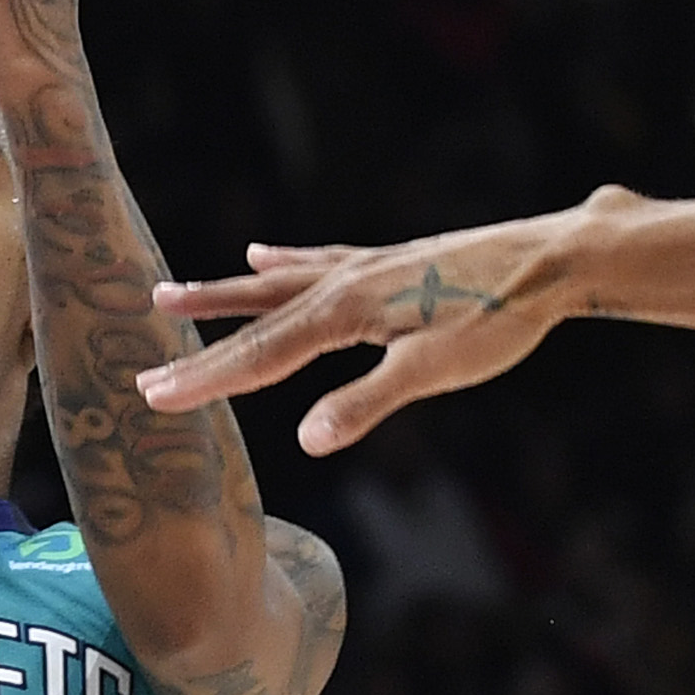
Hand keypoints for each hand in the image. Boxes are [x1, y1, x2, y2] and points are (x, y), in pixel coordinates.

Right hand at [138, 193, 629, 451]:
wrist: (552, 258)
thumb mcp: (435, 371)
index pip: (262, 356)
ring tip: (169, 293)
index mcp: (346, 312)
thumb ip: (367, 404)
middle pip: (257, 320)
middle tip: (142, 366)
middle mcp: (343, 283)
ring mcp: (363, 267)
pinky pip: (317, 261)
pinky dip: (283, 260)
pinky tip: (262, 252)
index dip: (205, 381)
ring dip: (223, 294)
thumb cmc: (498, 319)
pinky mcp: (388, 262)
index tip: (151, 397)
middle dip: (199, 345)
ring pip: (276, 284)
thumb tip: (306, 442)